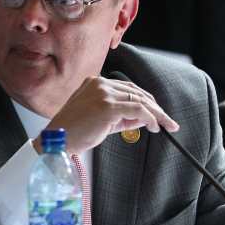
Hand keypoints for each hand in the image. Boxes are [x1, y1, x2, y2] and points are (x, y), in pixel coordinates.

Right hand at [44, 77, 178, 153]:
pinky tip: (154, 127)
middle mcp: (100, 84)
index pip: (127, 88)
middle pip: (136, 92)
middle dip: (154, 108)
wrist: (57, 140)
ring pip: (139, 100)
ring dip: (156, 114)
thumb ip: (122, 116)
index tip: (156, 113)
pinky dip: (150, 118)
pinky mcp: (108, 106)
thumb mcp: (101, 121)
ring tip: (164, 125)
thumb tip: (144, 118)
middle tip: (167, 122)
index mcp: (95, 83)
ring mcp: (103, 93)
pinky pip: (137, 109)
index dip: (145, 101)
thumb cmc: (74, 132)